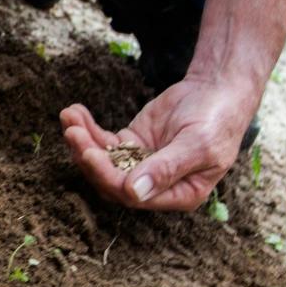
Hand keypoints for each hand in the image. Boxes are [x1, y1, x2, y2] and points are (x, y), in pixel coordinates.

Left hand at [59, 75, 257, 210]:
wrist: (216, 91)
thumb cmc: (216, 121)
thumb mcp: (198, 145)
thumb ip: (167, 169)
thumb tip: (134, 193)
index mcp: (178, 194)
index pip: (133, 195)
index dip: (108, 176)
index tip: (90, 153)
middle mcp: (155, 185)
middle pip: (110, 179)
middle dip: (88, 156)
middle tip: (72, 132)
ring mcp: (139, 163)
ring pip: (102, 160)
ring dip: (82, 140)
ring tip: (69, 117)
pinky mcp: (130, 143)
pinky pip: (103, 141)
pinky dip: (87, 128)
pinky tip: (75, 112)